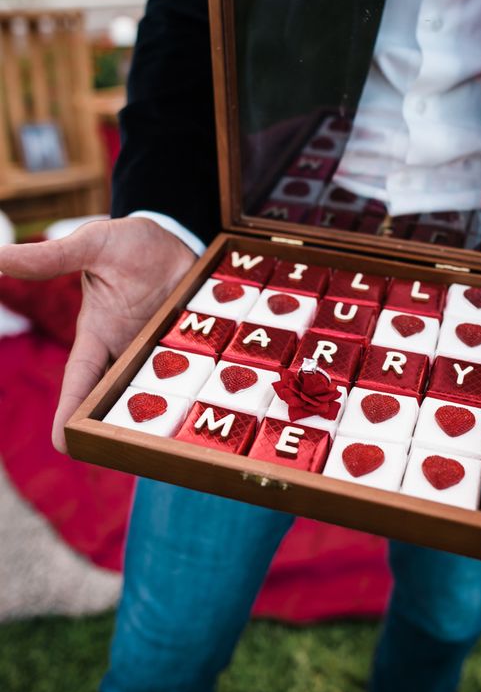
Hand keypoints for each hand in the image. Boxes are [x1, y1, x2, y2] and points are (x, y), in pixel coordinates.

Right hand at [0, 218, 195, 451]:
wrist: (172, 236)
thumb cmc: (124, 242)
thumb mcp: (92, 245)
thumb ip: (52, 258)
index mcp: (98, 335)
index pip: (79, 380)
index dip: (68, 411)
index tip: (62, 443)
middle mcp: (128, 350)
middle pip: (120, 398)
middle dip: (121, 426)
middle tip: (127, 455)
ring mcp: (163, 350)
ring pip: (162, 391)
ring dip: (167, 410)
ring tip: (173, 439)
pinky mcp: (195, 344)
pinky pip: (200, 368)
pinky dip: (204, 382)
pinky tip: (218, 402)